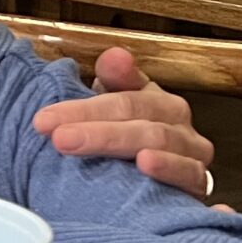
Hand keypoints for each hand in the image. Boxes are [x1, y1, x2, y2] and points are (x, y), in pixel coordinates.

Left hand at [30, 46, 219, 198]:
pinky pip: (189, 176)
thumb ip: (114, 79)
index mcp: (160, 104)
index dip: (84, 109)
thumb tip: (114, 55)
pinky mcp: (197, 188)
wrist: (162, 182)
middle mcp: (181, 128)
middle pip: (141, 124)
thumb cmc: (129, 137)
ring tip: (94, 149)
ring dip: (125, 147)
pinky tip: (147, 165)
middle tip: (59, 138)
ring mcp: (192, 158)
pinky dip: (170, 170)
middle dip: (97, 131)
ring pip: (163, 147)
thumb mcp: (117, 106)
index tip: (44, 119)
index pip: (124, 101)